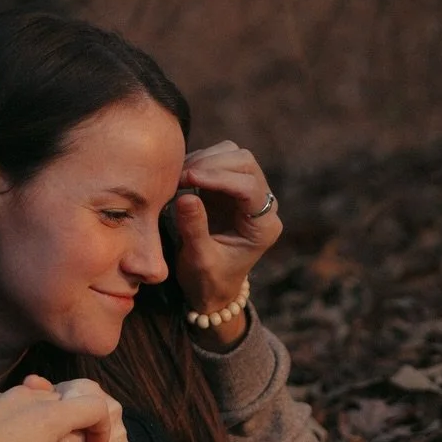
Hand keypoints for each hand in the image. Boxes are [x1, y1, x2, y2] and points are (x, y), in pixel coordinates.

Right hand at [171, 140, 281, 337]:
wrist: (211, 287)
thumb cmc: (208, 280)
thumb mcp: (199, 260)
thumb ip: (194, 229)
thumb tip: (186, 196)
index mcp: (264, 226)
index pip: (249, 188)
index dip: (219, 178)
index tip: (188, 179)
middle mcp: (262, 205)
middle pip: (245, 163)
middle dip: (211, 164)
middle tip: (179, 177)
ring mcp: (246, 192)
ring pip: (232, 154)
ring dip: (204, 160)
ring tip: (177, 178)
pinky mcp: (228, 187)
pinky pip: (217, 159)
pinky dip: (198, 162)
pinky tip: (180, 177)